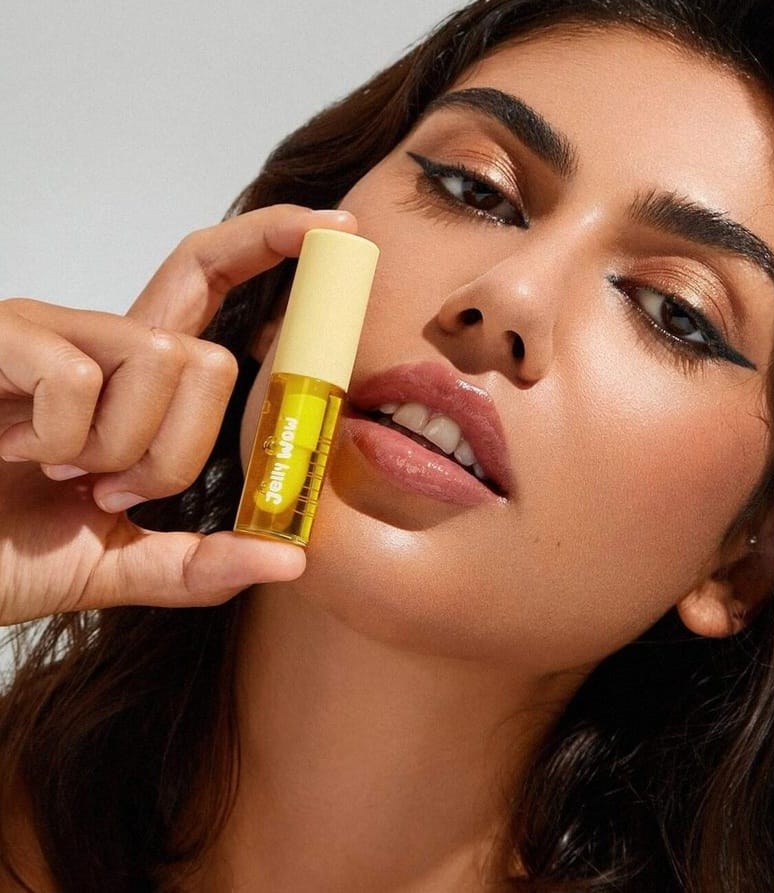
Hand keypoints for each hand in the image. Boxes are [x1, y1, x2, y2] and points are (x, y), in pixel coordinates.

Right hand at [0, 205, 356, 625]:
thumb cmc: (0, 549)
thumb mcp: (116, 566)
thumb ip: (200, 564)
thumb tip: (292, 558)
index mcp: (133, 379)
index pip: (213, 279)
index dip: (272, 243)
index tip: (338, 230)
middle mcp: (99, 341)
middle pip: (210, 355)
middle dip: (178, 450)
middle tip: (112, 489)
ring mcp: (47, 333)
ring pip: (164, 360)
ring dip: (123, 450)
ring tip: (58, 475)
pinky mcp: (1, 339)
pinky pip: (81, 376)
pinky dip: (66, 439)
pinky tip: (18, 454)